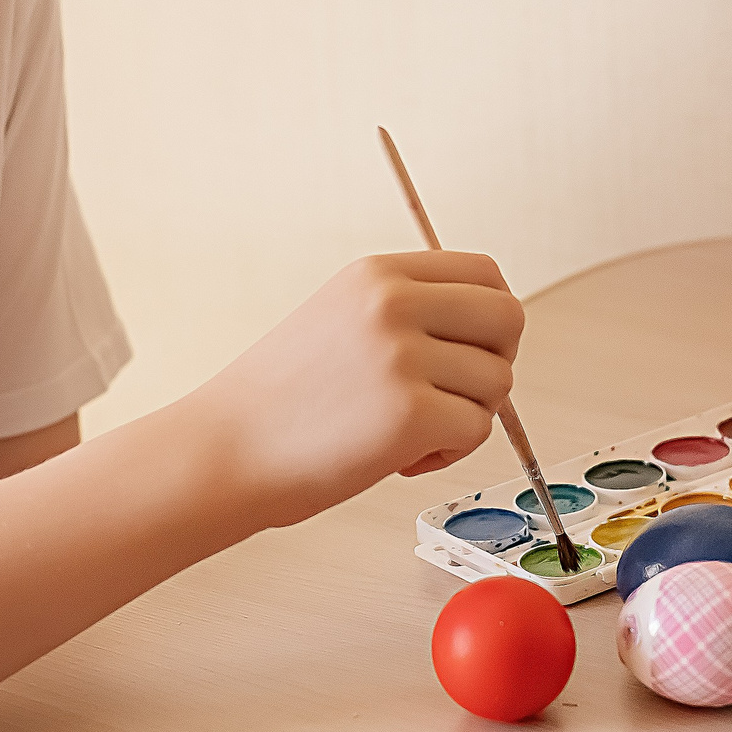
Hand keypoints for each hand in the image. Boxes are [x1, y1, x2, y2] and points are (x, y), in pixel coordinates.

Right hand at [191, 252, 523, 527]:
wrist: (223, 451)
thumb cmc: (279, 401)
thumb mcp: (340, 319)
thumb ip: (407, 311)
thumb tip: (488, 331)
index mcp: (378, 273)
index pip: (484, 273)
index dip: (489, 320)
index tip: (466, 353)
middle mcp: (393, 302)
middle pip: (508, 318)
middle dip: (494, 363)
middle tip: (453, 396)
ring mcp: (403, 355)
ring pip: (497, 381)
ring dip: (466, 416)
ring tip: (409, 433)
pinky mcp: (410, 413)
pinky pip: (477, 430)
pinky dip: (449, 453)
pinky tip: (400, 458)